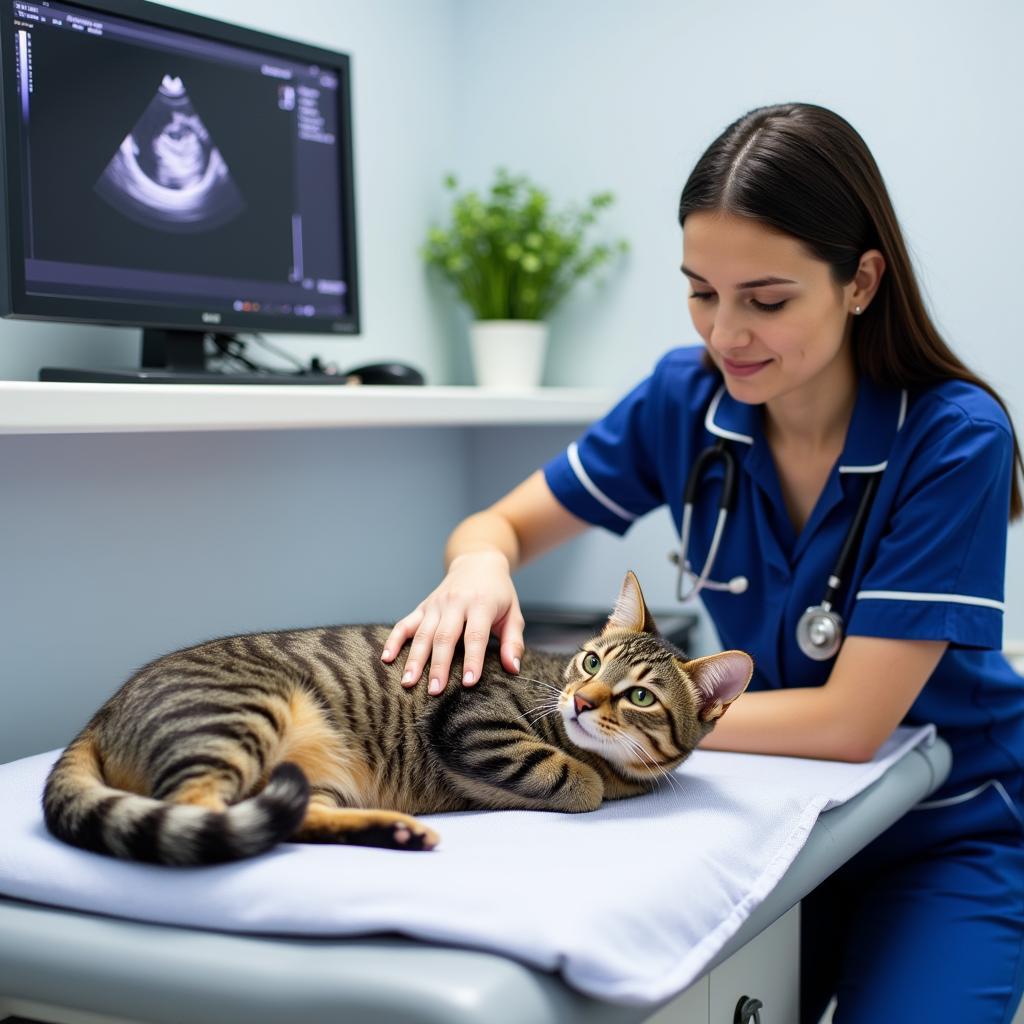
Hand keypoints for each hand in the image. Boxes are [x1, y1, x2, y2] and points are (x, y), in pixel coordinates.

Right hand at [381, 551, 524, 694]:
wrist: (478, 562)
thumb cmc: (499, 594)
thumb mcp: (513, 614)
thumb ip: (513, 642)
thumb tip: (512, 669)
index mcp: (481, 604)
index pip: (475, 635)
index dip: (472, 660)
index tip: (468, 683)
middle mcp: (456, 603)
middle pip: (444, 637)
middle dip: (439, 666)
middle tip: (435, 691)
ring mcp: (436, 604)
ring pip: (422, 633)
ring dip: (414, 659)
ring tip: (408, 683)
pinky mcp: (423, 606)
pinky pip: (405, 623)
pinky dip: (394, 640)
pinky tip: (386, 658)